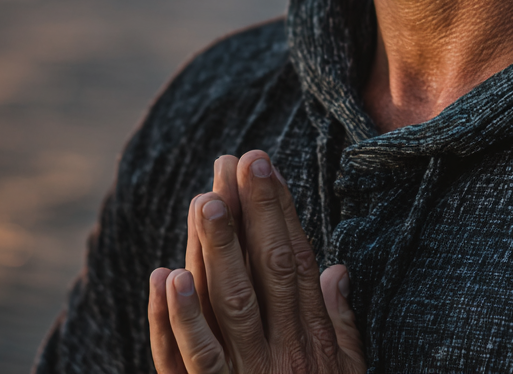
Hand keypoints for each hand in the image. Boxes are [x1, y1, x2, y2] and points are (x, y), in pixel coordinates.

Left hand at [148, 150, 365, 373]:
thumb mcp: (346, 373)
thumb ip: (339, 322)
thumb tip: (337, 270)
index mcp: (312, 340)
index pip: (296, 262)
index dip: (281, 212)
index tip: (266, 167)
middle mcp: (282, 354)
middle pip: (266, 271)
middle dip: (253, 211)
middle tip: (239, 160)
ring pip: (229, 305)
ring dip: (216, 250)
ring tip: (204, 200)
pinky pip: (192, 360)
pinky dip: (176, 319)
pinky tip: (166, 276)